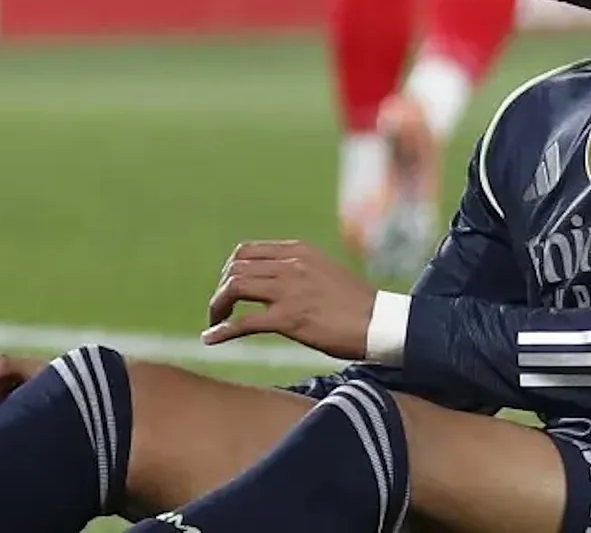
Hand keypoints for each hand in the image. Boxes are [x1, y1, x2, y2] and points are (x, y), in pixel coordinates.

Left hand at [203, 240, 376, 360]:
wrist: (379, 322)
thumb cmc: (356, 304)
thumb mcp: (325, 272)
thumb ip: (299, 271)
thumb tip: (275, 282)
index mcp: (299, 251)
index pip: (248, 251)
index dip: (231, 270)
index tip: (230, 289)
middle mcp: (291, 264)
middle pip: (236, 268)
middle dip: (221, 289)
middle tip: (221, 309)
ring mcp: (289, 290)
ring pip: (234, 288)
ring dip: (217, 306)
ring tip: (215, 323)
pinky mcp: (288, 318)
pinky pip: (243, 322)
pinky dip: (222, 331)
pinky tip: (211, 340)